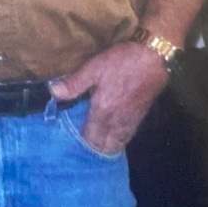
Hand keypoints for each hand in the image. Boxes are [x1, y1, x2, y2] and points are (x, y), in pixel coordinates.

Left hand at [49, 41, 168, 154]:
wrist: (154, 57)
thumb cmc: (122, 61)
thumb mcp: (94, 67)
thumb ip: (74, 83)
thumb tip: (53, 93)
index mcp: (103, 111)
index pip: (90, 138)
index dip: (81, 143)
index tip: (71, 143)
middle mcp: (117, 121)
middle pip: (104, 145)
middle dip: (94, 148)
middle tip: (83, 146)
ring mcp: (130, 120)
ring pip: (117, 143)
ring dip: (106, 146)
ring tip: (96, 145)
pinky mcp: (140, 116)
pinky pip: (127, 136)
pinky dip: (119, 140)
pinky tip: (114, 136)